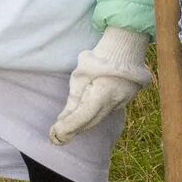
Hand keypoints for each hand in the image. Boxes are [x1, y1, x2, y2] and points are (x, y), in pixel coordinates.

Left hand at [48, 26, 150, 143]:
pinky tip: (85, 115)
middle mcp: (115, 101)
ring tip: (69, 125)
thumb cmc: (98, 58)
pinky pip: (107, 112)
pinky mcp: (126, 100)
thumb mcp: (80, 77)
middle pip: (91, 121)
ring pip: (100, 118)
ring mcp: (123, 102)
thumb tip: (63, 119)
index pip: (83, 116)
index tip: (55, 135)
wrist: (125, 47)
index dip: (68, 127)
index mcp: (102, 93)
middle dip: (74, 128)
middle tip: (57, 134)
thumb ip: (73, 100)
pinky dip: (95, 115)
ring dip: (84, 123)